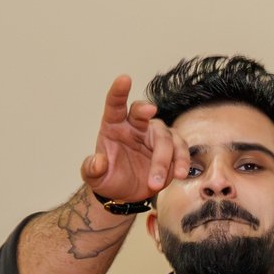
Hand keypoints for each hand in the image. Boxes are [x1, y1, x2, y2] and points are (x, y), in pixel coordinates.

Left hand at [77, 75, 177, 206]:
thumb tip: (98, 161)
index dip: (119, 91)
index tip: (124, 79)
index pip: (115, 104)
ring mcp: (155, 137)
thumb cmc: (109, 178)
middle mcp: (136, 126)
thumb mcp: (95, 177)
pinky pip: (180, 150)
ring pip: (165, 137)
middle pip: (143, 114)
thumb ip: (92, 169)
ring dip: (164, 159)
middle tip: (150, 110)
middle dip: (146, 110)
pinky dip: (181, 162)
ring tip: (156, 183)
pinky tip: (179, 175)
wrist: (126, 195)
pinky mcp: (171, 149)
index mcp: (114, 126)